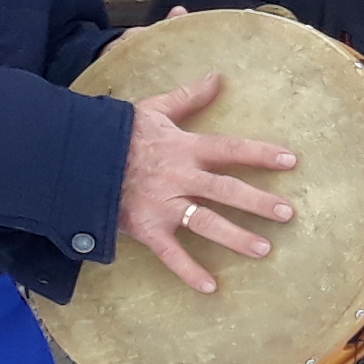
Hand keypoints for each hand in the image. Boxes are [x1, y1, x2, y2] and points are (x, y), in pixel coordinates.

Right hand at [119, 73, 299, 294]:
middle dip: (258, 202)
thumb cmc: (115, 134)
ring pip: (205, 222)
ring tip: (264, 249)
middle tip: (288, 214)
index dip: (260, 154)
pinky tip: (211, 287)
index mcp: (183, 147)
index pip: (229, 149)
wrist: (72, 158)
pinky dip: (189, 272)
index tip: (291, 160)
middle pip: (225, 190)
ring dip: (236, 237)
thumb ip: (187, 98)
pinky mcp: (145, 228)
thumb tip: (217, 76)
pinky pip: (170, 254)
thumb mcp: (152, 110)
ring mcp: (162, 204)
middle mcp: (178, 177)